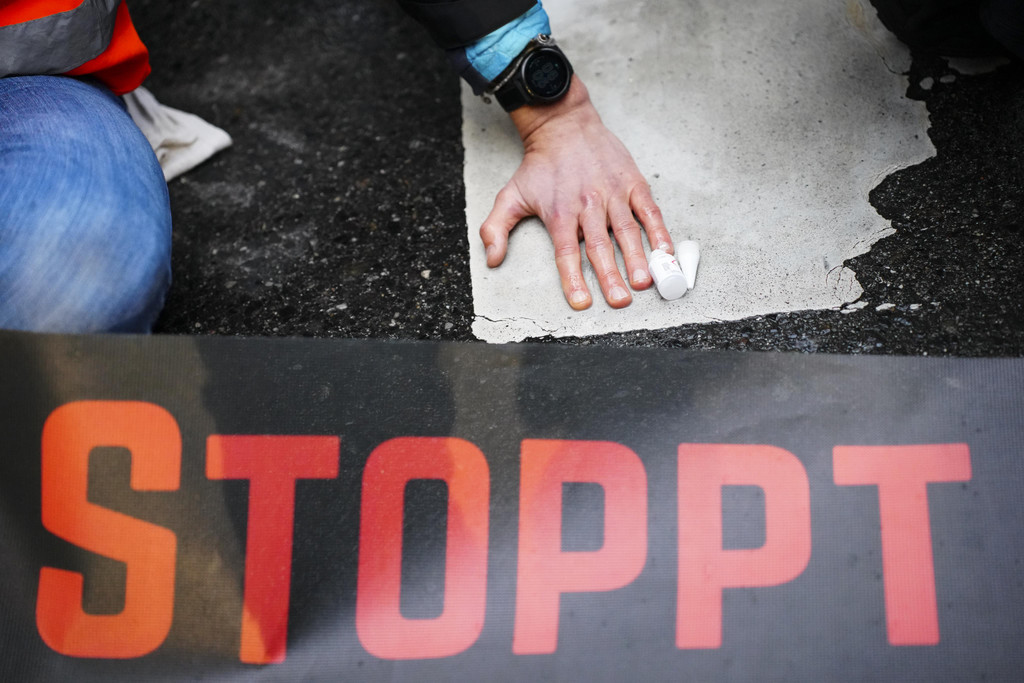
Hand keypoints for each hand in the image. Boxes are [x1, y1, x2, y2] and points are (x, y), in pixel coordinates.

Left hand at [479, 76, 672, 309]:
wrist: (563, 125)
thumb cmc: (539, 166)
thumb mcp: (510, 195)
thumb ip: (496, 229)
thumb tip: (492, 260)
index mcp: (559, 212)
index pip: (566, 252)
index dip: (573, 278)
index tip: (582, 302)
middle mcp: (587, 204)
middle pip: (599, 246)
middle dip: (610, 276)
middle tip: (620, 301)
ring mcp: (613, 192)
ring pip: (627, 230)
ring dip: (637, 257)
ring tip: (644, 282)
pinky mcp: (632, 182)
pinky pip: (649, 210)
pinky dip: (659, 231)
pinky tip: (666, 252)